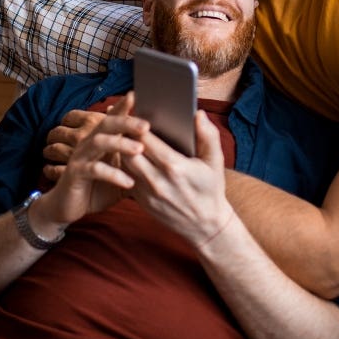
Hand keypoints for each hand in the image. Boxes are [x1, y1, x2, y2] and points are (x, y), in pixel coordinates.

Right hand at [36, 105, 147, 230]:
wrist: (68, 207)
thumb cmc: (98, 188)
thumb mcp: (121, 175)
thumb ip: (137, 165)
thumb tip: (165, 158)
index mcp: (101, 140)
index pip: (113, 118)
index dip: (123, 106)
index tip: (137, 95)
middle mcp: (89, 144)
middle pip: (106, 124)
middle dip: (126, 122)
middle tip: (146, 125)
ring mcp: (81, 157)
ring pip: (100, 142)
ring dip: (120, 144)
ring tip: (139, 149)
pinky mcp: (75, 173)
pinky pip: (94, 169)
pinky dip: (113, 174)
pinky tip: (129, 182)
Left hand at [124, 109, 235, 247]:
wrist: (205, 226)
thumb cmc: (211, 189)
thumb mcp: (215, 161)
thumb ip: (208, 135)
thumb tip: (198, 114)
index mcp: (175, 167)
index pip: (146, 139)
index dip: (139, 125)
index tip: (138, 112)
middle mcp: (157, 181)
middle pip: (129, 150)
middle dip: (127, 135)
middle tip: (127, 121)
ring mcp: (147, 193)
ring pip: (124, 164)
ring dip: (123, 149)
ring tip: (126, 135)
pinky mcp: (141, 202)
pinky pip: (126, 178)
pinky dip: (125, 165)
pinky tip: (129, 155)